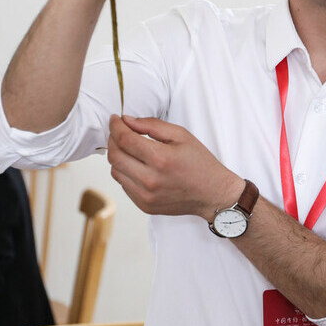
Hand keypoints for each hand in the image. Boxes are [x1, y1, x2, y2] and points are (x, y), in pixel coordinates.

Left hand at [108, 116, 244, 219]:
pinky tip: (138, 165)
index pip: (124, 139)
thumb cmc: (200, 163)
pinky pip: (124, 185)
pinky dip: (126, 172)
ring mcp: (145, 196)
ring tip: (130, 148)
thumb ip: (152, 125)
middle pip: (115, 156)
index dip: (115, 127)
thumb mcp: (181, 135)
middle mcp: (150, 180)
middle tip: (119, 131)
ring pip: (115, 171)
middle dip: (113, 139)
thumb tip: (127, 121)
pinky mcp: (144, 206)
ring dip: (118, 156)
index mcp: (160, 159)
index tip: (115, 119)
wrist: (212, 194)